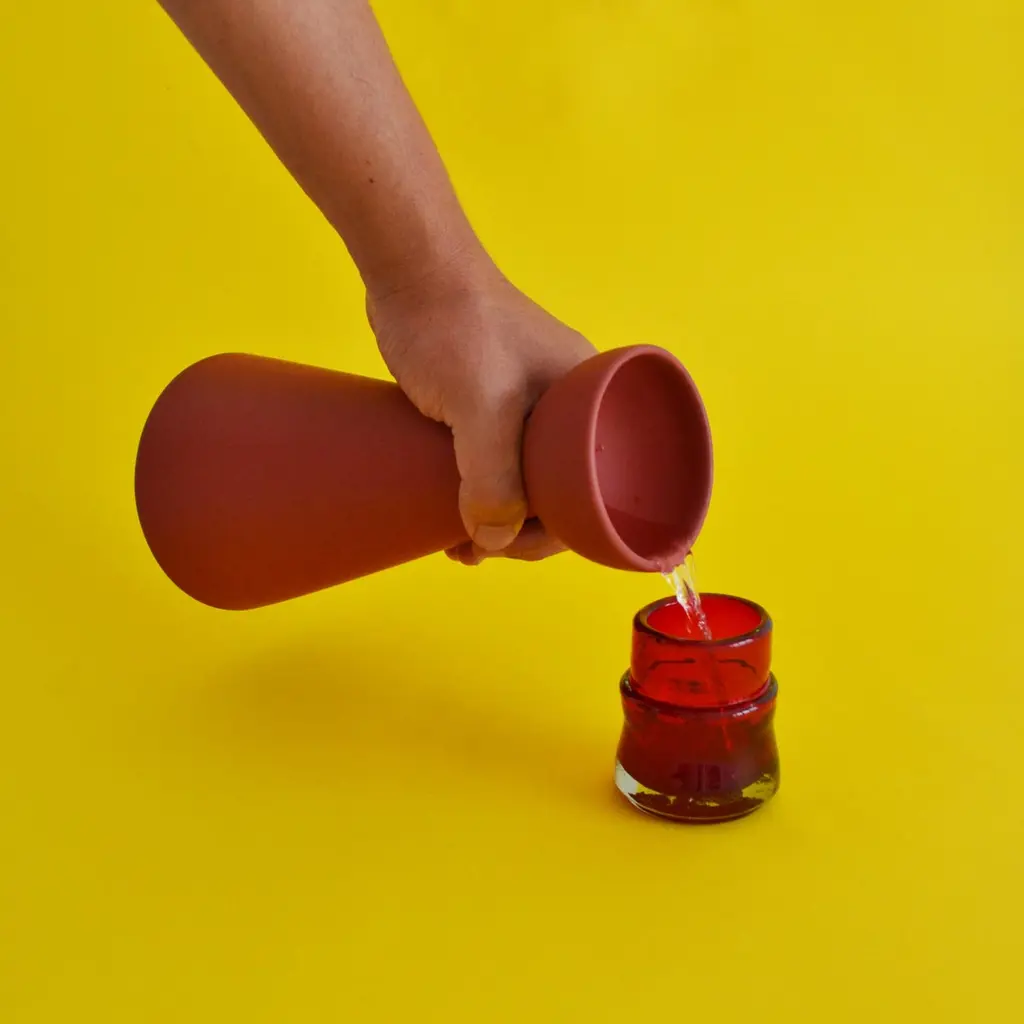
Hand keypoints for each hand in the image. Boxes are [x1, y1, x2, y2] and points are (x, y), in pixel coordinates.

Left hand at [367, 261, 595, 563]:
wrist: (409, 267)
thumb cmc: (456, 326)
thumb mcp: (483, 408)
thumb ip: (494, 479)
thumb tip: (492, 541)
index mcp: (591, 402)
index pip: (591, 489)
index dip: (554, 531)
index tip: (506, 548)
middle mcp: (565, 404)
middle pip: (556, 488)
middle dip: (519, 529)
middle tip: (474, 549)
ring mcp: (524, 399)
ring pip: (520, 475)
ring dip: (493, 513)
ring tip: (455, 540)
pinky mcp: (485, 396)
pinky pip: (491, 455)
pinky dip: (473, 486)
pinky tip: (447, 505)